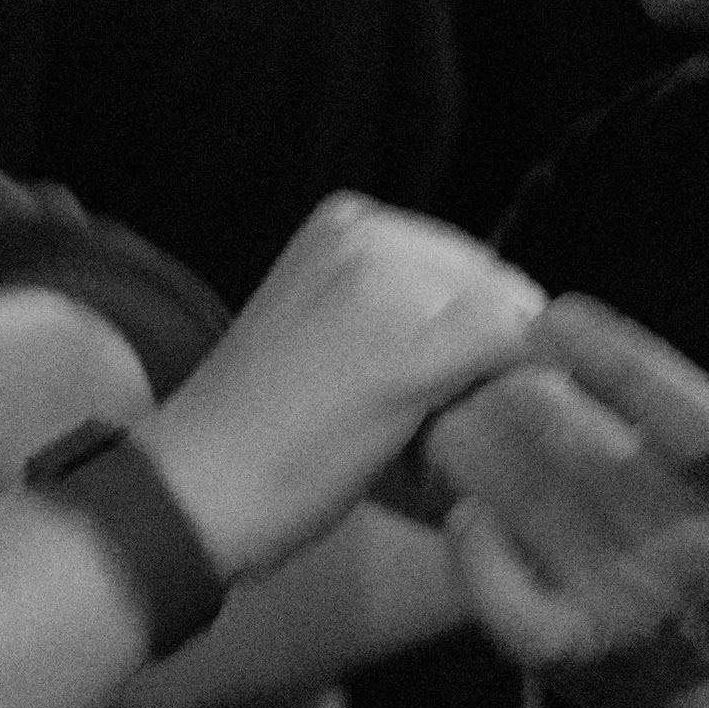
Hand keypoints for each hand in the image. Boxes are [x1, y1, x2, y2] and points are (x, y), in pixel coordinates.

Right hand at [139, 195, 545, 580]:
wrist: (195, 487)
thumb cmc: (259, 428)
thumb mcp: (325, 323)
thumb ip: (400, 302)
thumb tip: (504, 326)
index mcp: (350, 220)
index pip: (471, 264)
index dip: (470, 334)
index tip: (424, 391)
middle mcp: (374, 233)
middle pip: (501, 286)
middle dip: (485, 353)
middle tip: (417, 421)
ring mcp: (395, 283)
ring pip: (514, 320)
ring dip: (490, 381)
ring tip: (414, 434)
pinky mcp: (416, 347)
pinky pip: (511, 357)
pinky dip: (500, 402)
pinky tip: (433, 447)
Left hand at [436, 210, 708, 707]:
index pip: (682, 411)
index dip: (613, 361)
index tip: (555, 314)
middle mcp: (689, 541)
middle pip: (577, 448)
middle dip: (511, 396)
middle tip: (470, 361)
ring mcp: (628, 601)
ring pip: (520, 504)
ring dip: (472, 454)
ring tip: (448, 415)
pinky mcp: (568, 651)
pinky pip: (498, 590)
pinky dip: (472, 544)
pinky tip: (463, 508)